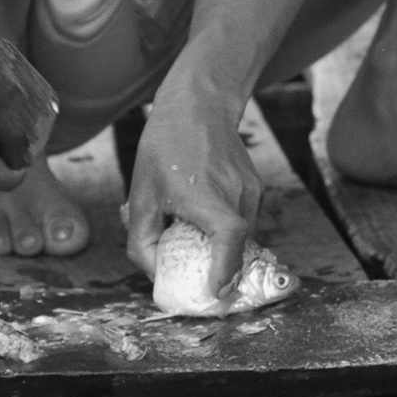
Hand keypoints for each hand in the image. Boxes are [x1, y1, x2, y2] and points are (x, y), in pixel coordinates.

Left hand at [124, 76, 260, 294]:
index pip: (230, 236)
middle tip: (190, 272)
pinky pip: (242, 220)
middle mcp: (235, 194)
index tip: (217, 291)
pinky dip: (223, 228)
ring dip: (217, 244)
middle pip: (233, 248)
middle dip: (214, 266)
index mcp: (205, 194)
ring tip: (187, 225)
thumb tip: (155, 273)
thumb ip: (143, 238)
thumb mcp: (140, 193)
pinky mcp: (256, 187)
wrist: (198, 106)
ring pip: (239, 236)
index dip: (227, 268)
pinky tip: (199, 209)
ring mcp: (251, 190)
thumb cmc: (164, 147)